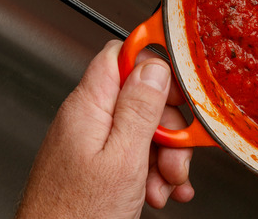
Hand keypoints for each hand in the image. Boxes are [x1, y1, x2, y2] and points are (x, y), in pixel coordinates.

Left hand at [16, 40, 194, 217]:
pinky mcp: (97, 165)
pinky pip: (134, 154)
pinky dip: (153, 171)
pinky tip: (159, 191)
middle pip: (141, 98)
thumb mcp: (123, 158)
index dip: (154, 65)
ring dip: (165, 157)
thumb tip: (155, 66)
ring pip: (143, 130)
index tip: (180, 86)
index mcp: (88, 107)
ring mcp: (92, 143)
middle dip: (169, 127)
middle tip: (177, 155)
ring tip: (166, 185)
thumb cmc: (77, 215)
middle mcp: (88, 119)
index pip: (122, 55)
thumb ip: (139, 108)